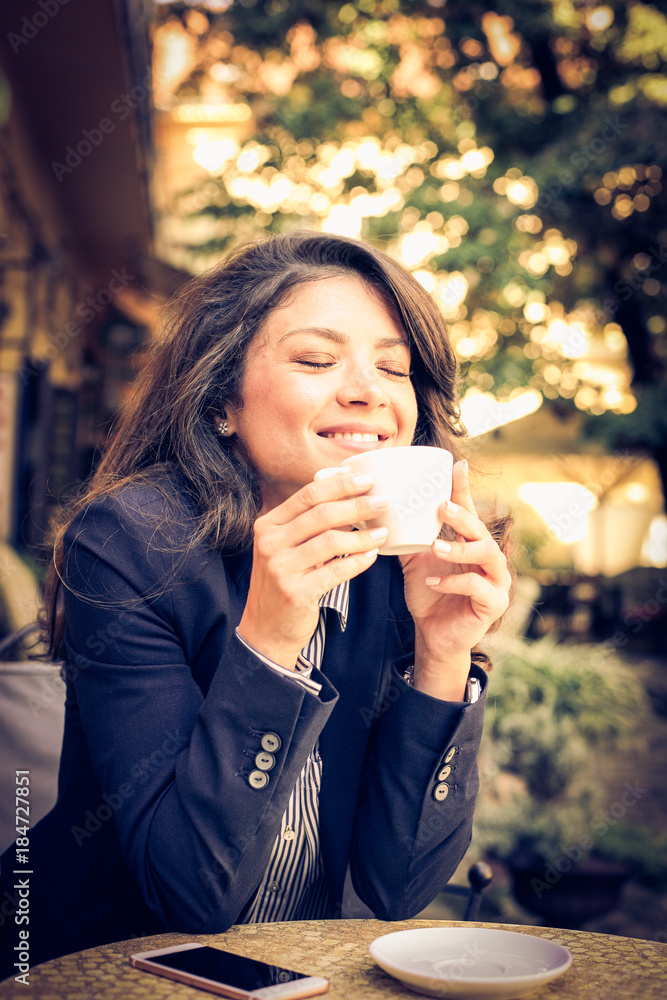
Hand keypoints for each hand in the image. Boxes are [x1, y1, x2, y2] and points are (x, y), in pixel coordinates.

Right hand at [238, 473, 388, 668]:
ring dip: (362, 536)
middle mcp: (270, 543)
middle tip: (382, 502)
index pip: (307, 495)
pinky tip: (372, 556)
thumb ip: (308, 521)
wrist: (265, 629)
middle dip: (357, 505)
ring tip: (382, 533)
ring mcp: (281, 568)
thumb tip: (345, 491)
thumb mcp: (286, 547)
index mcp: (268, 525)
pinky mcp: (295, 592)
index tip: (365, 480)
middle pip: (321, 514)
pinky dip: (358, 562)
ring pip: (331, 541)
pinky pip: (335, 571)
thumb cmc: (284, 581)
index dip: (339, 484)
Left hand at [400, 460, 510, 698]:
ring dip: (460, 549)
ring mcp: (496, 581)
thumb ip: (407, 537)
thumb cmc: (428, 595)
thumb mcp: (414, 561)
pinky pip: (478, 589)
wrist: (433, 636)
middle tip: (441, 507)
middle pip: (481, 530)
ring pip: (488, 556)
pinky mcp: (494, 604)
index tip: (455, 466)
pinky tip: (433, 582)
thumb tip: (381, 510)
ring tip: (435, 546)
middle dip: (463, 517)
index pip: (468, 511)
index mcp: (470, 544)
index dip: (463, 489)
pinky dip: (454, 583)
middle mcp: (488, 558)